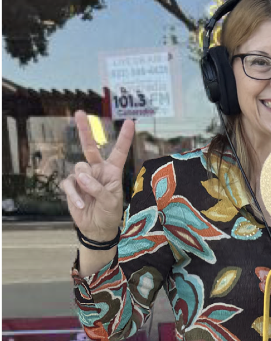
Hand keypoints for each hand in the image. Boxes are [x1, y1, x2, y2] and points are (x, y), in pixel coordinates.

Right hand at [59, 112, 135, 241]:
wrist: (96, 228)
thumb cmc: (109, 214)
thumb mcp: (111, 202)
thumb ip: (99, 189)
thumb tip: (82, 176)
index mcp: (113, 172)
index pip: (118, 152)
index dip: (124, 137)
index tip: (130, 121)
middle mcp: (98, 171)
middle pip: (90, 148)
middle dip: (85, 130)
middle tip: (79, 112)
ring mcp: (83, 177)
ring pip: (79, 168)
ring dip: (84, 183)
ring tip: (90, 198)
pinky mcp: (72, 186)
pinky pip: (70, 184)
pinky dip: (75, 195)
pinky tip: (82, 205)